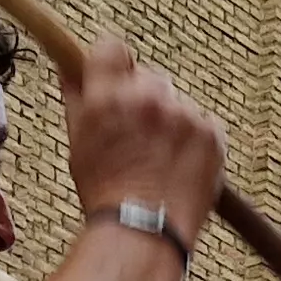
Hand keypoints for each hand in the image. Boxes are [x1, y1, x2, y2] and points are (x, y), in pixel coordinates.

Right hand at [62, 41, 223, 251]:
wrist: (143, 232)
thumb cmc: (105, 193)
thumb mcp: (78, 143)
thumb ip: (75, 99)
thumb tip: (69, 70)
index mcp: (107, 97)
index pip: (111, 47)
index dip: (112, 65)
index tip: (114, 81)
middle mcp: (147, 99)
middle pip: (148, 76)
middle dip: (143, 98)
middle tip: (138, 135)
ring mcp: (183, 116)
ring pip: (177, 102)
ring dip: (170, 121)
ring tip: (159, 159)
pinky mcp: (211, 134)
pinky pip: (202, 123)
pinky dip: (194, 140)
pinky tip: (179, 165)